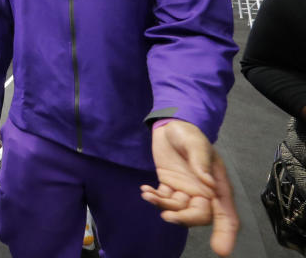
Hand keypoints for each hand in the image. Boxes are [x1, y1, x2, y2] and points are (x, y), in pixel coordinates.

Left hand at [140, 120, 238, 256]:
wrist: (170, 126)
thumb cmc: (189, 134)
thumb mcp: (196, 143)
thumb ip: (201, 162)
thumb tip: (208, 184)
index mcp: (217, 184)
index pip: (226, 213)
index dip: (226, 232)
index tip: (221, 250)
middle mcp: (203, 192)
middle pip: (199, 216)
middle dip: (184, 218)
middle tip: (167, 215)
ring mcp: (185, 191)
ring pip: (179, 210)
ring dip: (164, 207)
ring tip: (150, 195)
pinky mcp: (169, 186)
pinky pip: (164, 200)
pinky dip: (154, 199)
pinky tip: (145, 191)